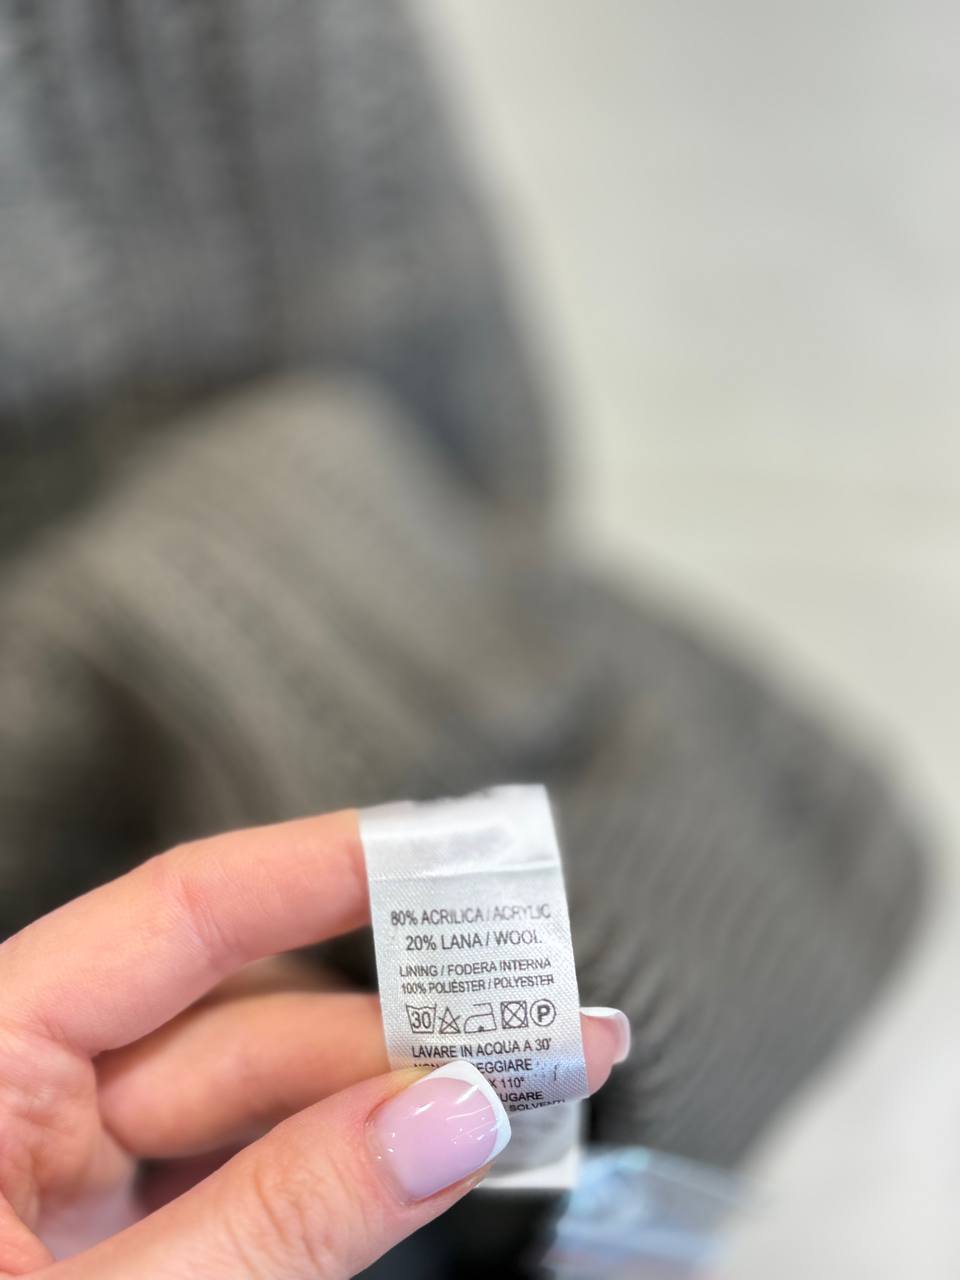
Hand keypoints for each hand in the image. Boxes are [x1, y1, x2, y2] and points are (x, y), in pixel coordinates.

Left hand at [0, 811, 627, 1277]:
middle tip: (541, 1013)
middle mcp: (31, 1096)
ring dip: (396, 1093)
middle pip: (250, 1017)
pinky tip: (439, 1152)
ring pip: (266, 1100)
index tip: (450, 851)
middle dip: (403, 1019)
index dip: (325, 868)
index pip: (182, 915)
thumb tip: (447, 1118)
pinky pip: (254, 1178)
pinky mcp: (116, 1246)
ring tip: (527, 1083)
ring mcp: (74, 1178)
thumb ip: (280, 1222)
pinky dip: (348, 1169)